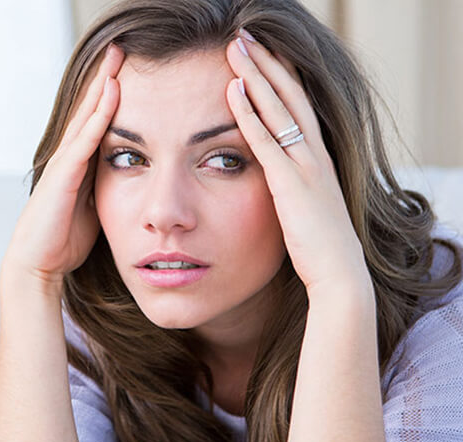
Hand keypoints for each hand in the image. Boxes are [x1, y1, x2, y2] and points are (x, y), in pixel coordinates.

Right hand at [2, 44, 124, 285]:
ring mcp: (65, 163)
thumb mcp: (96, 205)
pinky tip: (112, 95)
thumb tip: (130, 178)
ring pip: (86, 117)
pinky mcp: (63, 175)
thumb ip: (108, 186)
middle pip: (90, 110)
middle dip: (106, 80)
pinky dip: (100, 116)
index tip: (129, 74)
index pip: (97, 122)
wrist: (42, 262)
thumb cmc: (67, 236)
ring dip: (102, 87)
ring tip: (116, 58)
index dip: (111, 98)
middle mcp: (71, 157)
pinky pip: (85, 140)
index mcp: (80, 164)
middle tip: (121, 51)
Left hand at [225, 31, 369, 294]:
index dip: (282, 77)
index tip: (262, 54)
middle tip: (245, 37)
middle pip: (290, 97)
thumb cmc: (321, 244)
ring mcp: (306, 167)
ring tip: (237, 48)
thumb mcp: (310, 206)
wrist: (339, 272)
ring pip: (280, 110)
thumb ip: (296, 186)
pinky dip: (250, 116)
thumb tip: (280, 178)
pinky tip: (234, 91)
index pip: (300, 106)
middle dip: (267, 64)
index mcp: (319, 159)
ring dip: (257, 76)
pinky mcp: (291, 185)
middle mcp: (316, 155)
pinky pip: (267, 142)